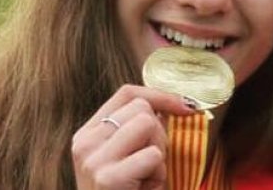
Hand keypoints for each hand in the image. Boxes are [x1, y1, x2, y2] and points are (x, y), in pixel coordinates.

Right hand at [71, 85, 194, 189]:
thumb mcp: (125, 160)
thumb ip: (137, 131)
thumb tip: (177, 104)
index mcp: (87, 135)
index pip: (126, 93)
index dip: (160, 95)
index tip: (187, 106)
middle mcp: (85, 144)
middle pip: (142, 109)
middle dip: (159, 135)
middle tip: (150, 165)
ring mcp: (93, 160)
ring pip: (148, 125)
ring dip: (159, 154)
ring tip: (146, 178)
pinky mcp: (108, 178)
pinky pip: (153, 156)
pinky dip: (158, 175)